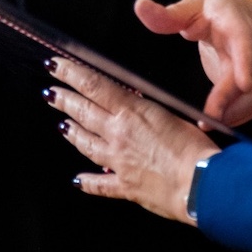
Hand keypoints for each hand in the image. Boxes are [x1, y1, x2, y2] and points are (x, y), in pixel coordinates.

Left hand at [47, 56, 218, 224]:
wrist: (200, 184)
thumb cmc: (195, 148)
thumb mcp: (174, 113)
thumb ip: (148, 108)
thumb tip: (134, 102)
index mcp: (131, 112)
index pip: (93, 86)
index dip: (70, 74)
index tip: (55, 66)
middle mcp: (118, 135)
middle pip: (83, 113)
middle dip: (64, 101)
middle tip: (51, 94)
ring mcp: (118, 162)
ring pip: (86, 145)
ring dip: (72, 133)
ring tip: (62, 126)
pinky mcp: (125, 186)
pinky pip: (100, 185)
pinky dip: (87, 182)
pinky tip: (77, 180)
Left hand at [134, 0, 251, 126]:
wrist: (242, 16)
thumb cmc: (214, 11)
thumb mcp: (193, 6)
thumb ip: (168, 14)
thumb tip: (140, 6)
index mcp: (236, 26)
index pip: (244, 43)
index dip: (246, 64)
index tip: (243, 83)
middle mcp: (249, 51)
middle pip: (248, 79)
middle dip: (230, 101)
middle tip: (208, 119)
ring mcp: (251, 70)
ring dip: (233, 114)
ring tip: (207, 125)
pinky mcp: (248, 85)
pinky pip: (248, 106)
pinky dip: (235, 118)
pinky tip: (216, 123)